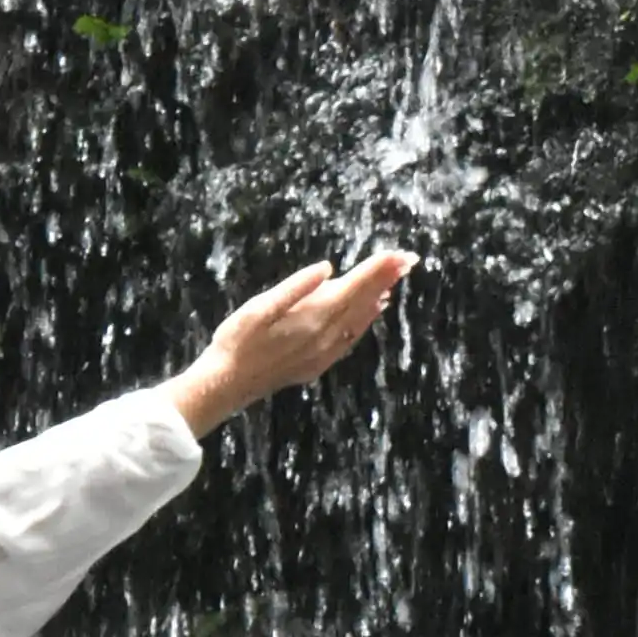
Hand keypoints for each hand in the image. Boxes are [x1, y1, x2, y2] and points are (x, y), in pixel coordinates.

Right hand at [171, 244, 416, 435]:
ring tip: (396, 279)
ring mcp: (324, 351)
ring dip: (379, 297)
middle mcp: (325, 335)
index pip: (353, 286)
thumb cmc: (237, 340)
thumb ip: (296, 287)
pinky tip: (372, 312)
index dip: (377, 269)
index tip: (398, 253)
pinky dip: (365, 321)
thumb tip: (327, 268)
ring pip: (360, 320)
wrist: (228, 383)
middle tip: (409, 260)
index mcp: (313, 317)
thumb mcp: (260, 307)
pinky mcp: (318, 362)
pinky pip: (351, 337)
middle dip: (385, 278)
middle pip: (362, 301)